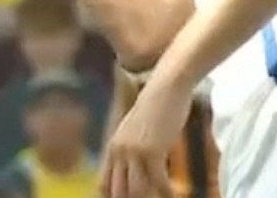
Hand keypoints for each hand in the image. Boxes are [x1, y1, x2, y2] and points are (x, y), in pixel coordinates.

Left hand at [101, 74, 190, 197]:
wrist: (164, 89)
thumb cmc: (155, 109)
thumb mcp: (135, 131)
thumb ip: (131, 149)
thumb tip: (134, 167)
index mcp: (112, 148)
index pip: (104, 184)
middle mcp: (119, 152)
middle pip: (117, 191)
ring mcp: (134, 152)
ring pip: (136, 190)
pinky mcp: (152, 151)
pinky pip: (158, 182)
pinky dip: (166, 192)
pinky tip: (172, 195)